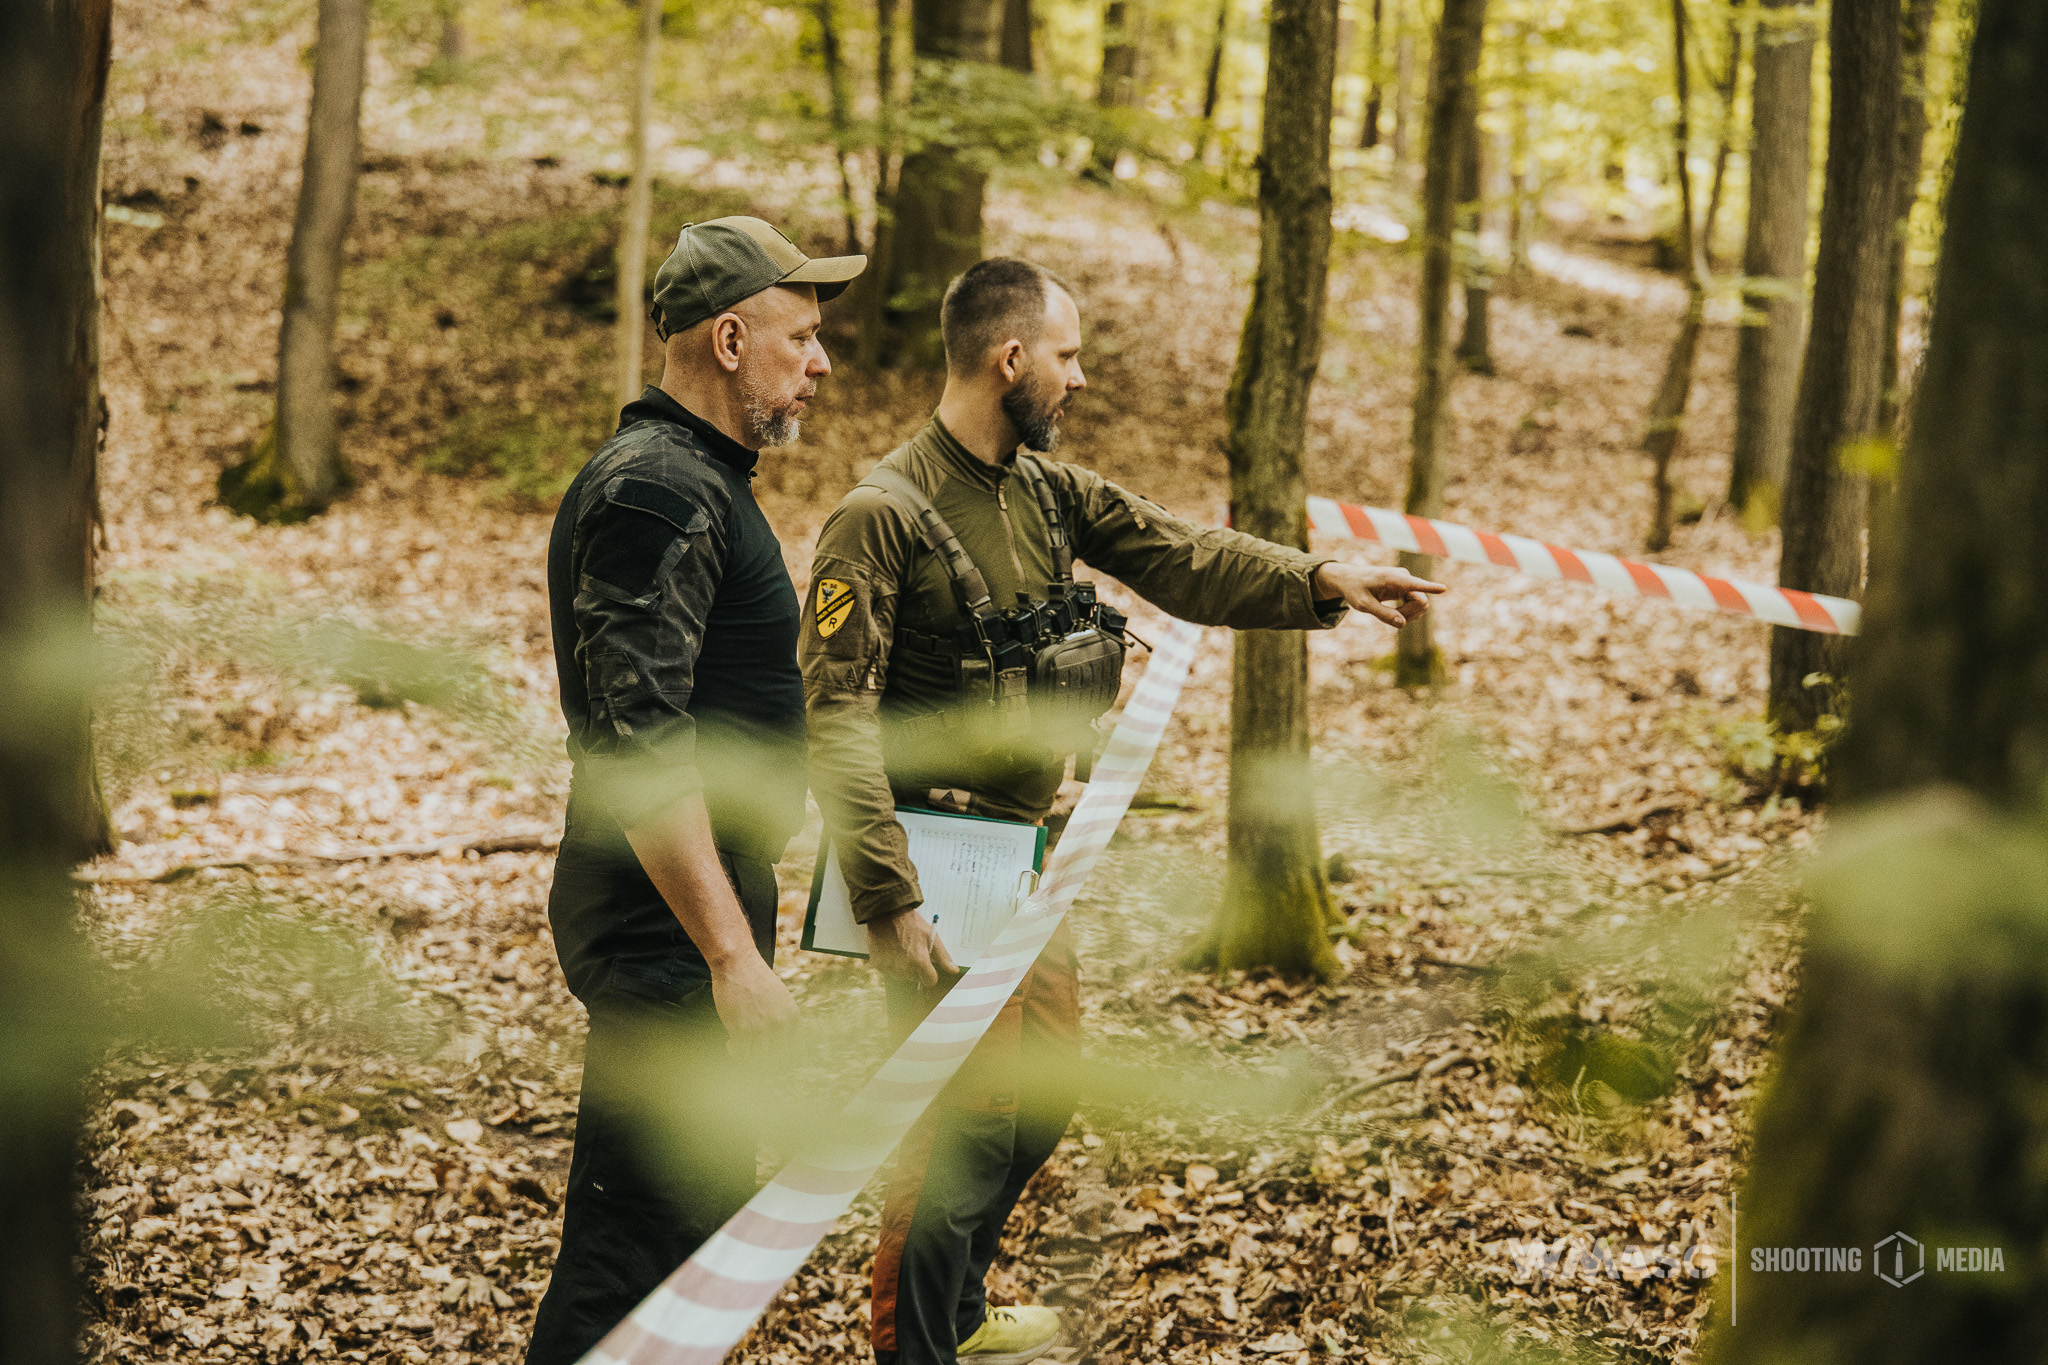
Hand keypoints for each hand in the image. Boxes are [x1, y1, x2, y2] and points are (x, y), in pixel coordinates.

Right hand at [708, 950, 799, 1060]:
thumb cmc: (757, 980)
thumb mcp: (782, 999)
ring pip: (759, 1062)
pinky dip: (735, 1052)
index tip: (772, 1061)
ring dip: (749, 1058)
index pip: (796, 1054)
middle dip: (765, 1064)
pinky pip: (741, 1054)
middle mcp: (781, 1025)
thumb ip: (785, 1021)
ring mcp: (761, 1028)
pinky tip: (731, 1042)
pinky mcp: (741, 1028)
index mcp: (793, 1017)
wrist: (738, 964)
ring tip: (741, 1047)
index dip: (784, 1063)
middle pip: (777, 1062)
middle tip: (753, 1056)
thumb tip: (783, 1046)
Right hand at [866, 907, 960, 987]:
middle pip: (916, 978)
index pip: (930, 981)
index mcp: (919, 961)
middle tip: (913, 950)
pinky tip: (891, 949)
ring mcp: (889, 967)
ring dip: (904, 967)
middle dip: (917, 968)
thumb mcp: (930, 936)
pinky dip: (891, 963)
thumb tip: (954, 970)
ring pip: (902, 976)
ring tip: (902, 948)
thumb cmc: (911, 923)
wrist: (886, 912)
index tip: (928, 965)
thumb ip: (943, 956)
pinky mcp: (878, 964)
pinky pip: (889, 971)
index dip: (931, 973)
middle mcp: (903, 967)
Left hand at [1312, 561, 1447, 626]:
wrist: (1350, 579)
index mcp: (1394, 579)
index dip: (1431, 587)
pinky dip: (1408, 612)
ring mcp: (1408, 582)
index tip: (1444, 588)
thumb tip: (1402, 624)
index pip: (1416, 584)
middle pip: (1421, 602)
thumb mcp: (1363, 605)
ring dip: (1408, 614)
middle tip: (1391, 618)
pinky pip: (1417, 603)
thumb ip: (1382, 614)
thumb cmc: (1355, 590)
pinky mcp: (1407, 587)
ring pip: (1421, 604)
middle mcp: (1405, 577)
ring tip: (1389, 614)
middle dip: (1409, 614)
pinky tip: (1395, 613)